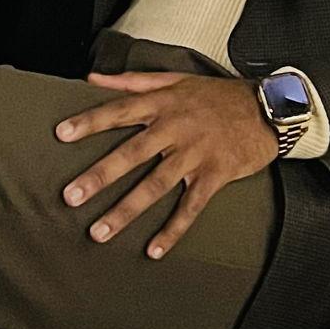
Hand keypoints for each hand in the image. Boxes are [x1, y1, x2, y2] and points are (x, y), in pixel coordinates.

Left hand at [55, 71, 275, 257]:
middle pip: (131, 154)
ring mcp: (195, 154)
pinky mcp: (215, 175)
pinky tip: (153, 250)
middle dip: (99, 177)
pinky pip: (190, 207)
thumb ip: (132, 81)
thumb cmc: (217, 95)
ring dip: (126, 211)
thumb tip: (93, 78)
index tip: (61, 134)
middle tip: (71, 196)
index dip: (89, 122)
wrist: (268, 108)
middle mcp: (175, 128)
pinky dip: (172, 230)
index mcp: (163, 103)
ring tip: (99, 232)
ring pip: (155, 186)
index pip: (119, 111)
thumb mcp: (175, 78)